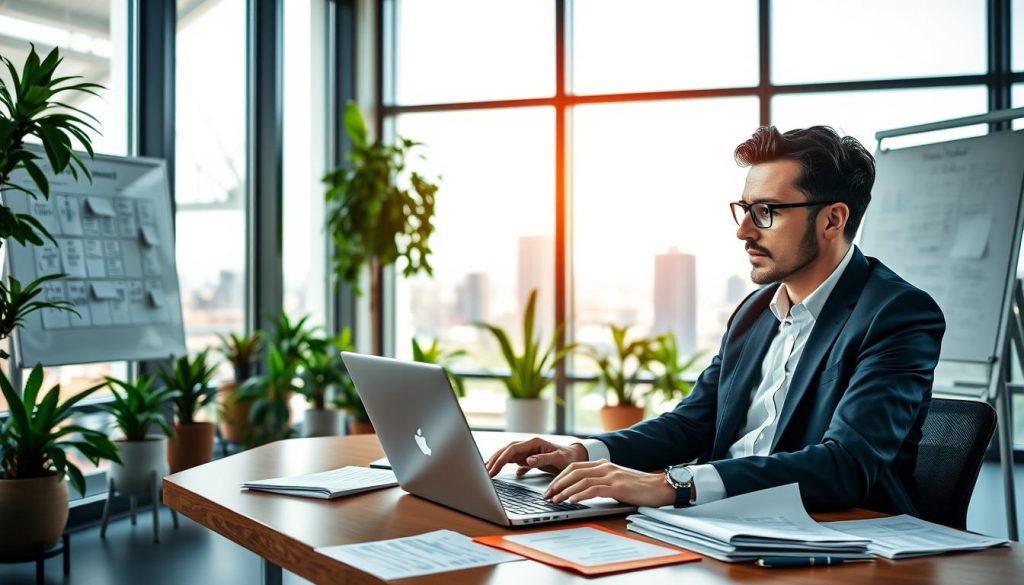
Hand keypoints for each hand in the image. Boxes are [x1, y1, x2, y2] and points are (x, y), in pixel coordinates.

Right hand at [485, 438, 587, 476]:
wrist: (575, 457)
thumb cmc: (568, 458)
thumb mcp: (558, 459)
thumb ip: (543, 459)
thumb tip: (527, 460)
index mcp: (534, 443)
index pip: (512, 449)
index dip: (501, 459)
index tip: (493, 468)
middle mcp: (529, 445)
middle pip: (507, 450)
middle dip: (495, 459)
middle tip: (485, 471)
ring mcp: (528, 451)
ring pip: (508, 455)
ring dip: (498, 462)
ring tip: (488, 470)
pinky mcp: (529, 458)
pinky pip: (514, 460)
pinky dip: (506, 465)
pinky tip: (500, 471)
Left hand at [542, 460, 675, 507]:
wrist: (661, 487)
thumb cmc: (639, 487)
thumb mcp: (616, 481)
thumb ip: (601, 483)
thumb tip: (581, 493)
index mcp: (603, 464)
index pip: (574, 467)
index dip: (559, 477)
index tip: (550, 488)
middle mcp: (605, 467)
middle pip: (574, 471)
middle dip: (557, 483)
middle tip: (546, 495)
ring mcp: (612, 476)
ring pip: (581, 480)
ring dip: (565, 491)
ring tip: (555, 500)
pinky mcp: (618, 487)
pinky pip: (594, 489)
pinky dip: (581, 495)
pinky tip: (572, 501)